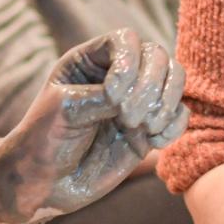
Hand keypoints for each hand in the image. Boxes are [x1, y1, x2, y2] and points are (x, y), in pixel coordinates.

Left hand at [0, 29, 185, 223]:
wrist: (43, 183)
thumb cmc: (43, 140)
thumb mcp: (65, 109)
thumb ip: (102, 97)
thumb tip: (137, 97)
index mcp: (90, 61)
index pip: (127, 40)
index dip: (129, 62)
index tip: (113, 96)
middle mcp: (117, 75)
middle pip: (157, 57)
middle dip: (149, 87)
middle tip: (129, 119)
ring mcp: (136, 101)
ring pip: (175, 80)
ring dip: (166, 103)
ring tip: (145, 128)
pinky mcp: (148, 129)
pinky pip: (180, 115)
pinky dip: (174, 125)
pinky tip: (155, 141)